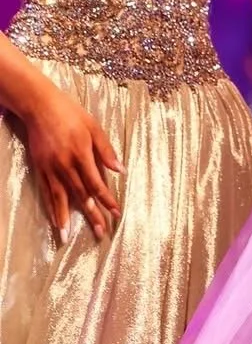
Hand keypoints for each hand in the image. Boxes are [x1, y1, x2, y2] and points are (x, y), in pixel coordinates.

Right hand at [21, 76, 121, 241]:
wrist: (39, 106)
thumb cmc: (71, 114)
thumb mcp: (94, 127)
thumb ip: (107, 151)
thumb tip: (121, 171)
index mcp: (82, 155)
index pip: (97, 184)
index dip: (107, 200)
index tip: (117, 214)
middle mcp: (66, 165)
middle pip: (81, 195)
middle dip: (92, 215)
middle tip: (101, 233)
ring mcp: (51, 168)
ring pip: (61, 198)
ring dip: (66, 218)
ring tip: (68, 238)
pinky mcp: (40, 168)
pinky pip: (47, 192)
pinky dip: (51, 208)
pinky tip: (55, 220)